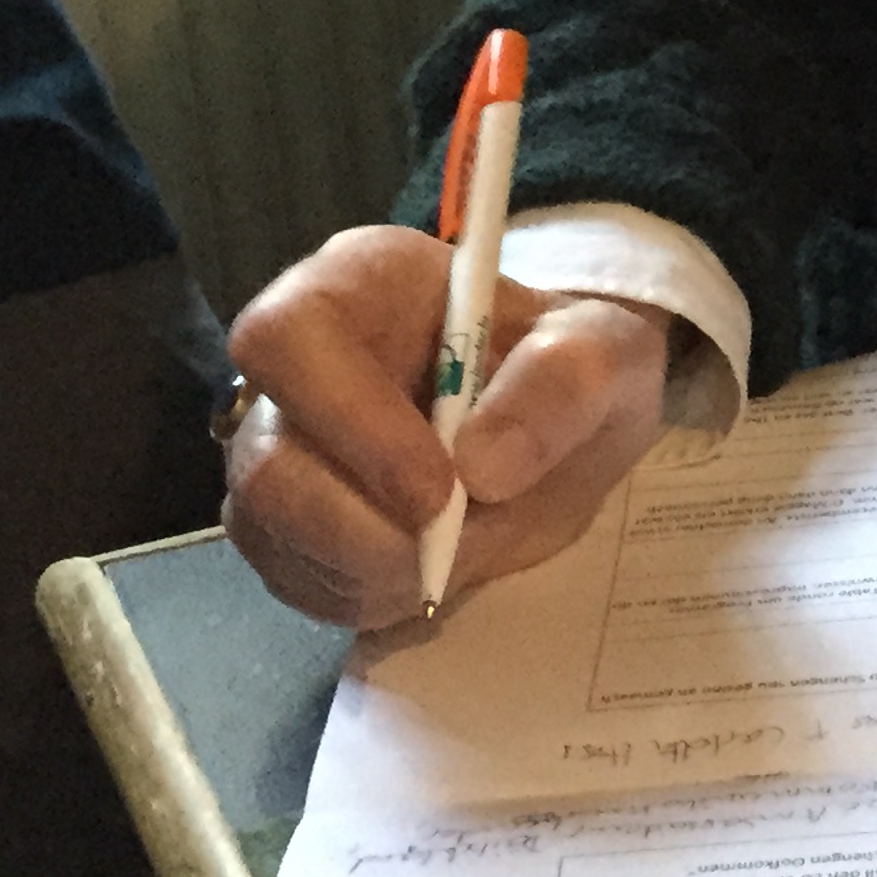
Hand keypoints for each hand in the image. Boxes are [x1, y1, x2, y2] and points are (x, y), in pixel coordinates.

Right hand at [221, 224, 675, 625]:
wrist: (564, 430)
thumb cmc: (571, 365)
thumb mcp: (607, 351)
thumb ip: (562, 382)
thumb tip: (480, 466)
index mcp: (358, 283)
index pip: (286, 336)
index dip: (349, 420)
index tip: (439, 486)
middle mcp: (296, 363)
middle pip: (268, 464)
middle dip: (369, 527)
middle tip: (462, 536)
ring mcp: (277, 448)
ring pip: (273, 533)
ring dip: (380, 566)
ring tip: (467, 539)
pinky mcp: (281, 526)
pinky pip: (298, 581)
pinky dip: (374, 594)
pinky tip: (435, 562)